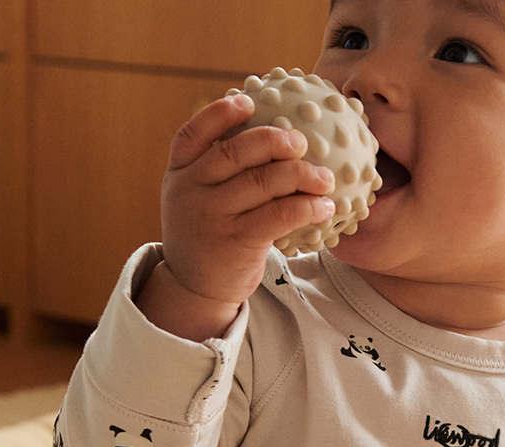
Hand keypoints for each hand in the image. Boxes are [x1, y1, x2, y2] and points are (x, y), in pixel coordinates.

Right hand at [139, 93, 335, 338]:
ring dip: (301, 175)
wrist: (194, 289)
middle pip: (234, 153)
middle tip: (302, 141)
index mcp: (179, 174)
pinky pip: (278, 215)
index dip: (219, 114)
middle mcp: (191, 191)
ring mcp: (213, 216)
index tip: (247, 99)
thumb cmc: (207, 238)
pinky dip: (306, 207)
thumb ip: (215, 174)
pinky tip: (325, 207)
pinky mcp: (237, 242)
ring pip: (262, 183)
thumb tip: (264, 140)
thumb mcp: (194, 201)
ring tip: (326, 178)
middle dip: (273, 141)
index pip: (192, 134)